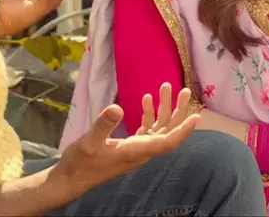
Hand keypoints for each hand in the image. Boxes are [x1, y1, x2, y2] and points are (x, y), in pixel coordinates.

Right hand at [53, 84, 199, 192]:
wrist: (71, 179)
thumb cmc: (80, 163)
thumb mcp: (89, 142)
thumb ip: (103, 125)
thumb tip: (116, 107)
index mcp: (136, 151)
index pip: (167, 142)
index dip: (183, 130)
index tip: (197, 117)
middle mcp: (141, 151)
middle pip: (168, 132)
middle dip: (178, 112)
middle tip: (185, 91)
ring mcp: (136, 149)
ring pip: (158, 129)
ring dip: (164, 109)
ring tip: (166, 87)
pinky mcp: (129, 147)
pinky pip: (146, 130)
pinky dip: (149, 114)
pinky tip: (146, 99)